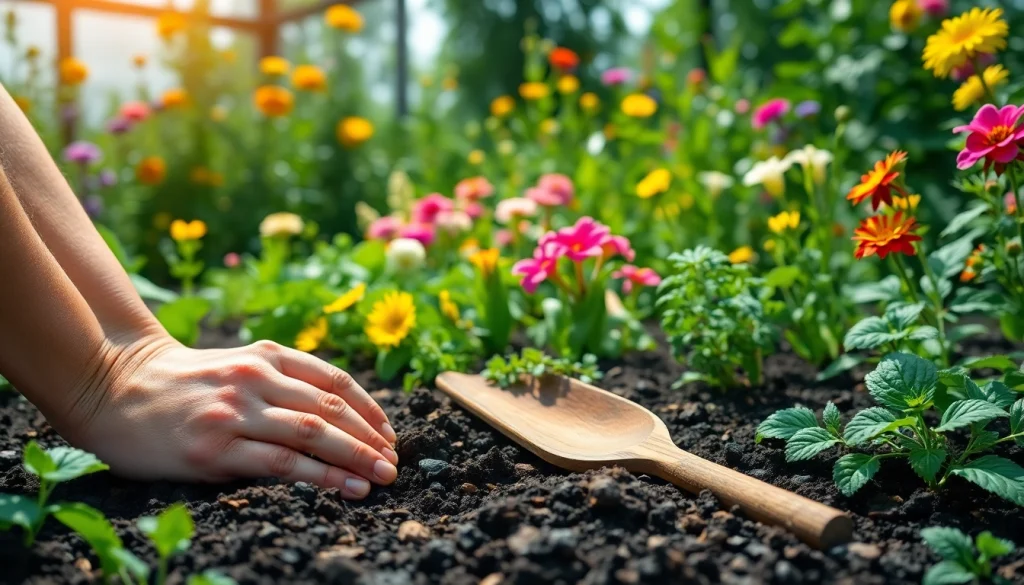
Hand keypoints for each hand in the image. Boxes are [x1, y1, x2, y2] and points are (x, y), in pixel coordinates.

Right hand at [56, 335, 398, 499]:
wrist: (113, 386)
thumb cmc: (185, 382)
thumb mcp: (239, 364)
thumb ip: (284, 381)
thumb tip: (342, 418)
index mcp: (268, 355)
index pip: (335, 382)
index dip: (370, 410)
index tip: (390, 435)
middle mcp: (256, 378)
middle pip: (330, 410)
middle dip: (371, 438)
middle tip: (394, 463)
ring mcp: (235, 412)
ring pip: (312, 435)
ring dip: (355, 458)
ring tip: (380, 477)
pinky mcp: (214, 448)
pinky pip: (280, 463)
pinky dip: (319, 476)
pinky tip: (344, 487)